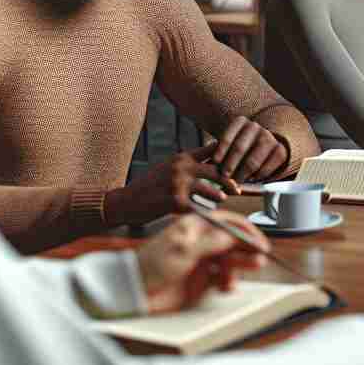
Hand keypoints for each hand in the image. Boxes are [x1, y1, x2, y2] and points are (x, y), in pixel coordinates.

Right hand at [106, 150, 234, 226]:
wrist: (126, 201)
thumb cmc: (149, 186)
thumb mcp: (168, 167)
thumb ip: (187, 164)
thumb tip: (211, 163)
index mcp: (181, 157)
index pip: (211, 151)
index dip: (226, 156)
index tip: (237, 163)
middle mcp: (181, 168)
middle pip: (215, 171)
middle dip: (228, 180)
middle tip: (237, 188)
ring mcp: (178, 184)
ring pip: (210, 189)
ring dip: (219, 195)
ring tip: (224, 198)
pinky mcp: (175, 201)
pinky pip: (198, 206)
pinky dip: (204, 211)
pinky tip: (208, 213)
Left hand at [134, 211, 268, 311]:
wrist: (132, 292)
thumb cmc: (150, 266)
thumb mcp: (182, 250)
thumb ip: (210, 242)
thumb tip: (232, 235)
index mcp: (193, 227)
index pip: (226, 222)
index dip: (244, 230)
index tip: (258, 241)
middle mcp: (199, 242)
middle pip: (231, 241)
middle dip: (246, 248)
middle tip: (260, 257)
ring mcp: (200, 261)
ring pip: (229, 260)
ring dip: (240, 265)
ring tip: (249, 270)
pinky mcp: (199, 280)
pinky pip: (221, 278)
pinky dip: (228, 281)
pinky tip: (228, 286)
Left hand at [209, 117, 287, 180]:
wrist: (261, 147)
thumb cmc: (237, 148)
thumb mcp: (227, 146)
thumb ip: (220, 155)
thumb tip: (212, 167)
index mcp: (240, 122)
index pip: (228, 136)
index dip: (221, 150)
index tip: (215, 162)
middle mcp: (255, 127)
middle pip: (239, 148)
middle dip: (230, 165)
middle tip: (224, 177)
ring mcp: (269, 137)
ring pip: (253, 161)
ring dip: (242, 174)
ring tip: (236, 182)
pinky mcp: (280, 150)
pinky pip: (267, 168)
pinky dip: (257, 177)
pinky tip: (251, 179)